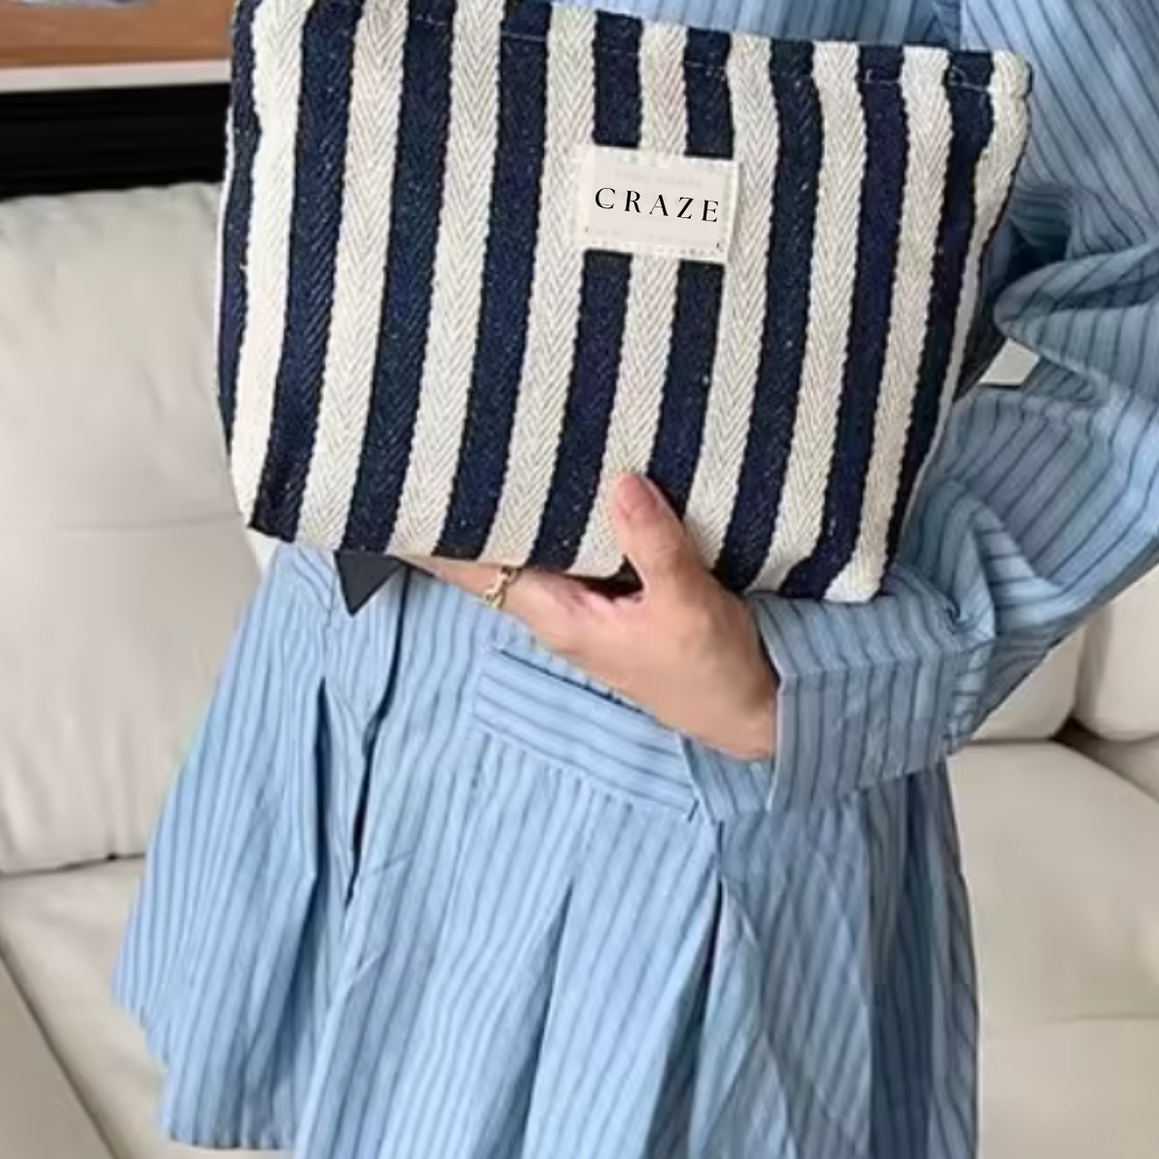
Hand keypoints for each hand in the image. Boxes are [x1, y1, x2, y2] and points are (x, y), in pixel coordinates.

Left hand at [419, 476, 776, 762]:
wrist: (753, 710)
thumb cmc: (714, 671)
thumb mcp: (688, 604)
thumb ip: (654, 544)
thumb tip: (620, 482)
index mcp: (563, 617)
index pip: (481, 571)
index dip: (439, 540)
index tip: (405, 498)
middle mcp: (564, 611)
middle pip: (500, 554)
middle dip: (472, 509)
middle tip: (445, 448)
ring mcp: (589, 605)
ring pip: (539, 548)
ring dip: (521, 508)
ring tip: (493, 448)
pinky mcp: (617, 598)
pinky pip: (577, 549)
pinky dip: (566, 516)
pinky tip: (573, 480)